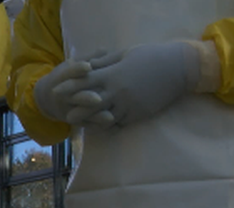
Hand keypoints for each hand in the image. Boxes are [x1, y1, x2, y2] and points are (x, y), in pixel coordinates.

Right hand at [33, 50, 120, 127]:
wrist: (47, 99)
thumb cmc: (64, 78)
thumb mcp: (71, 66)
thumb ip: (87, 58)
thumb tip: (105, 50)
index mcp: (62, 78)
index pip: (69, 73)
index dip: (77, 69)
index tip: (88, 66)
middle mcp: (64, 95)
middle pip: (75, 96)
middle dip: (86, 98)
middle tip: (98, 98)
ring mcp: (69, 110)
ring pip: (82, 114)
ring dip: (95, 117)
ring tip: (110, 118)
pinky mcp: (76, 121)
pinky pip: (87, 125)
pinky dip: (99, 127)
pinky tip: (113, 126)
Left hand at [54, 42, 202, 126]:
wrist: (177, 69)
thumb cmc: (149, 57)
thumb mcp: (124, 55)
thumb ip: (103, 62)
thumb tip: (85, 65)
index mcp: (112, 75)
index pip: (84, 82)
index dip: (69, 87)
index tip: (56, 91)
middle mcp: (117, 92)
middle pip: (89, 105)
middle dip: (76, 110)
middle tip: (65, 115)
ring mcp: (127, 105)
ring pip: (103, 118)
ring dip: (91, 122)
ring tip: (81, 125)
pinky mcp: (136, 115)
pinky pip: (118, 123)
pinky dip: (109, 125)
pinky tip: (102, 126)